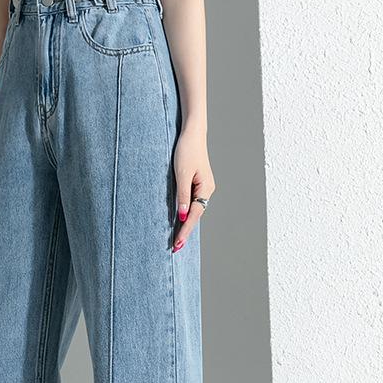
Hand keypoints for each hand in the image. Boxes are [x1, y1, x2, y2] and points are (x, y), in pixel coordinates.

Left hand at [172, 128, 214, 251]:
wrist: (193, 133)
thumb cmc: (186, 150)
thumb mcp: (182, 174)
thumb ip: (182, 195)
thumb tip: (184, 216)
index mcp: (206, 188)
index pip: (194, 215)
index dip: (185, 230)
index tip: (177, 244)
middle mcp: (207, 189)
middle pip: (196, 215)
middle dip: (185, 231)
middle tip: (175, 248)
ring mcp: (204, 187)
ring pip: (195, 210)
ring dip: (186, 224)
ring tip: (176, 239)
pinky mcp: (198, 183)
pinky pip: (193, 202)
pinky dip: (186, 213)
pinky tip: (180, 220)